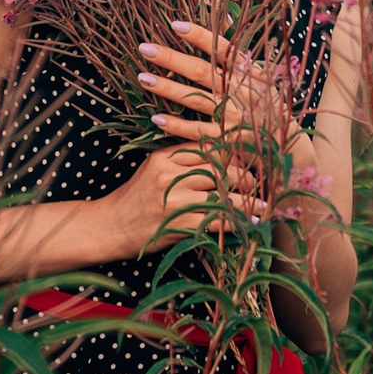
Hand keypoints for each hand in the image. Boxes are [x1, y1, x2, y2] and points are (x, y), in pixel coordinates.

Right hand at [106, 143, 270, 250]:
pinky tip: (251, 223)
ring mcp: (174, 198)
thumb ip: (183, 159)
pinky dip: (237, 223)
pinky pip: (216, 220)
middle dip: (246, 177)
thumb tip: (222, 155)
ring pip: (222, 193)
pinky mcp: (177, 223)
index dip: (236, 154)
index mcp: (167, 155)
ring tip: (262, 204)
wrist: (109, 226)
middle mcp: (170, 173)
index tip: (254, 159)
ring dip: (247, 201)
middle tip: (260, 184)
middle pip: (221, 168)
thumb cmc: (136, 198)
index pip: (211, 147)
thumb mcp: (154, 168)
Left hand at [135, 20, 297, 171]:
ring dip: (168, 88)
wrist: (290, 152)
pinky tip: (156, 118)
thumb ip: (239, 55)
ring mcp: (236, 118)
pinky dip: (177, 126)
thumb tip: (222, 19)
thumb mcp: (263, 79)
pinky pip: (198, 132)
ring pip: (196, 100)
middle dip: (172, 59)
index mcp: (251, 75)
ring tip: (143, 78)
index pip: (224, 50)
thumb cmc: (270, 110)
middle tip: (144, 48)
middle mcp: (244, 93)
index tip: (174, 25)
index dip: (200, 37)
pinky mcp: (229, 142)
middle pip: (204, 72)